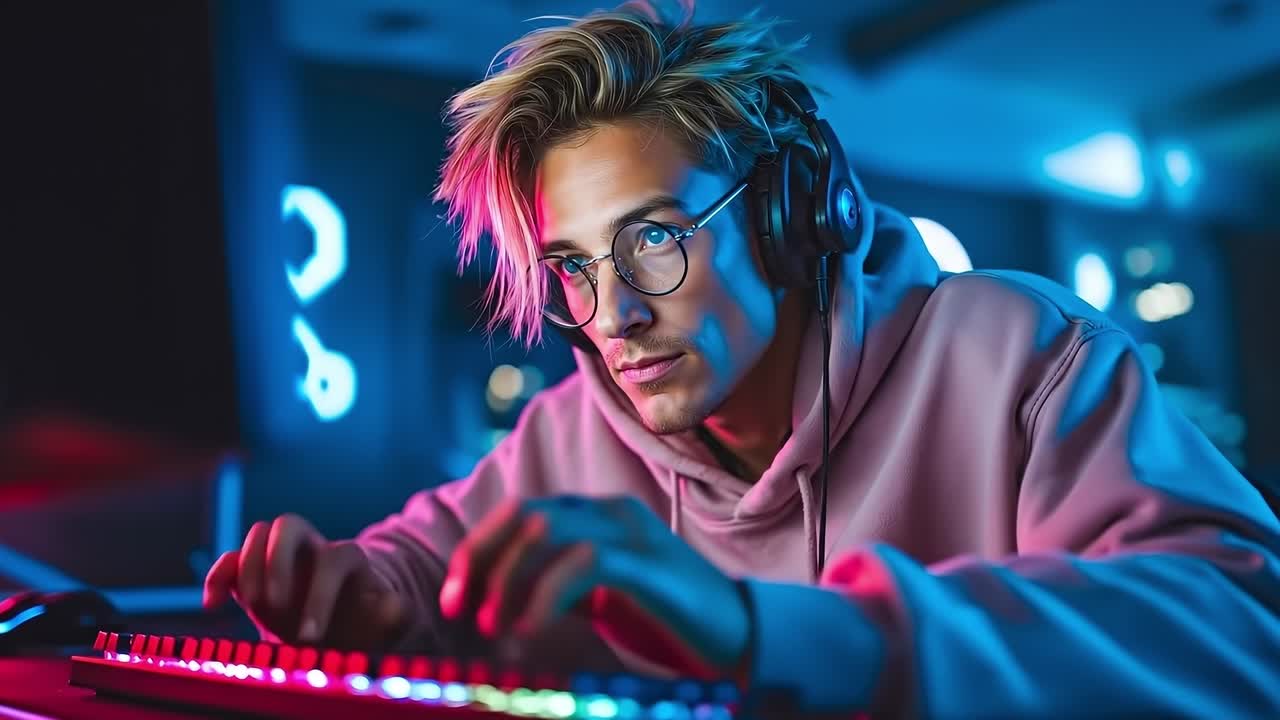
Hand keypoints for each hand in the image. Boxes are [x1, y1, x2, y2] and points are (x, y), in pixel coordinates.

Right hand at [203, 513, 404, 648]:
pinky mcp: (253, 573)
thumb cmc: (362, 623)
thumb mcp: (383, 622)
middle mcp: (311, 548)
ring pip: (258, 534)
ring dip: (249, 568)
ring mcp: (280, 557)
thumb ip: (393, 613)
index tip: (311, 635)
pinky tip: (212, 605)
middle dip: (278, 562)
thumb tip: (393, 603)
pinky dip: (217, 577)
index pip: (333, 558)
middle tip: (275, 605)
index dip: (321, 594)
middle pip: (290, 524)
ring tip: (252, 606)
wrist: (338, 627)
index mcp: (346, 557)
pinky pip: (229, 559)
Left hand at [439, 495, 750, 679]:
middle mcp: (610, 513)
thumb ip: (557, 584)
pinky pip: (583, 565)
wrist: (743, 632)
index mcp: (596, 515)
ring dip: (508, 579)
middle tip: (459, 609)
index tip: (453, 597)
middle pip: (524, 513)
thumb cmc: (667, 618)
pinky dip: (545, 595)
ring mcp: (631, 534)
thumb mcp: (600, 595)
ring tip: (494, 625)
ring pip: (547, 530)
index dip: (477, 550)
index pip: (519, 512)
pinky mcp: (648, 566)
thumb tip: (496, 602)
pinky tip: (530, 628)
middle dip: (480, 559)